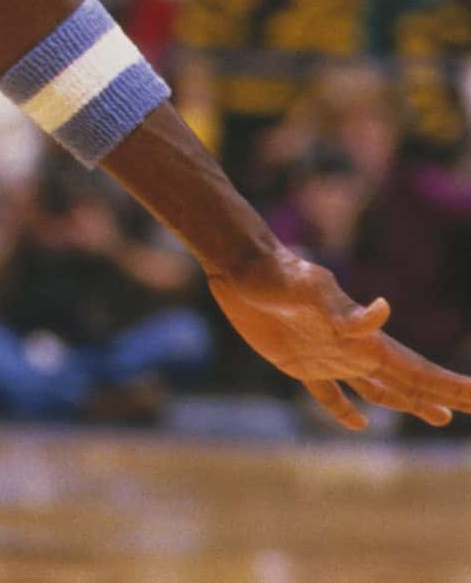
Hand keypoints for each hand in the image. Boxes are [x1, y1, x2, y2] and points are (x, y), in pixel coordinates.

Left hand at [210, 247, 470, 429]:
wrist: (241, 265)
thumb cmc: (278, 273)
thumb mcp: (311, 289)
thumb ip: (345, 310)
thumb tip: (383, 310)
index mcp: (364, 340)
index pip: (417, 370)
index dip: (448, 386)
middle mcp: (352, 350)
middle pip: (407, 382)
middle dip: (441, 397)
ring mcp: (328, 358)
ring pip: (377, 390)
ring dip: (407, 404)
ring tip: (437, 418)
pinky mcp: (297, 364)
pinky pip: (327, 394)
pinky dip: (343, 410)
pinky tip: (357, 423)